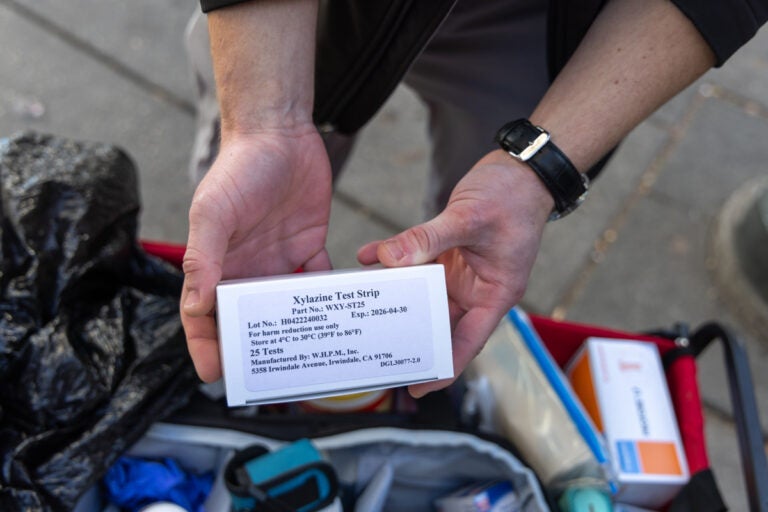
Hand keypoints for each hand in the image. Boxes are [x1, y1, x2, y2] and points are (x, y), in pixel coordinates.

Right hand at [181, 125, 332, 381]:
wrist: (279, 133)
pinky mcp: (309, 248)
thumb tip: (197, 307)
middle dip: (258, 349)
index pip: (205, 315)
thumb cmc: (237, 169)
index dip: (207, 346)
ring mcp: (278, 262)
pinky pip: (319, 283)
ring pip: (286, 308)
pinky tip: (343, 319)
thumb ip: (202, 258)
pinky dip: (328, 301)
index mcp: (216, 266)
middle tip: (274, 378)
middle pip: (249, 319)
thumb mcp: (213, 212)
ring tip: (313, 359)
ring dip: (297, 331)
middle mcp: (246, 269)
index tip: (217, 375)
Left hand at [358, 150, 553, 396]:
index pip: (468, 341)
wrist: (518, 168)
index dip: (445, 367)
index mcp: (495, 293)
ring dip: (396, 298)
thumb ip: (429, 238)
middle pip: (440, 323)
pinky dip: (391, 258)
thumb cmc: (513, 196)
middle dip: (411, 337)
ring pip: (422, 294)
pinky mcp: (445, 252)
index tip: (419, 387)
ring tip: (364, 312)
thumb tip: (389, 258)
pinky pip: (413, 259)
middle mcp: (476, 288)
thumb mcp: (470, 217)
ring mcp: (459, 271)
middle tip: (378, 353)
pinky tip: (368, 257)